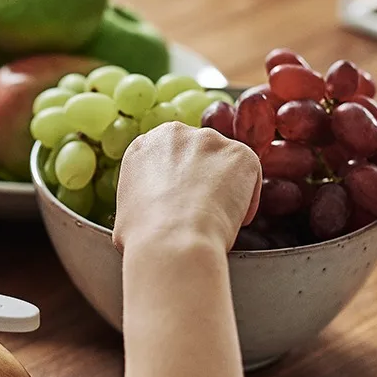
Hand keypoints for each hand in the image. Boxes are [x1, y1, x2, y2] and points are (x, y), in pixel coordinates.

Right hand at [114, 122, 261, 253]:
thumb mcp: (126, 210)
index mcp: (145, 144)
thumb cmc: (143, 237)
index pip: (168, 154)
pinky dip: (246, 200)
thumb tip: (149, 214)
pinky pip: (250, 175)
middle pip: (198, 153)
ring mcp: (210, 140)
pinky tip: (232, 220)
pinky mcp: (240, 154)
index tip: (181, 199)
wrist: (171, 242)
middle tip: (201, 209)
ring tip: (217, 218)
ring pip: (225, 163)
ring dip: (225, 186)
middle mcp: (176, 134)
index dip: (178, 179)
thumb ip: (142, 197)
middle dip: (202, 177)